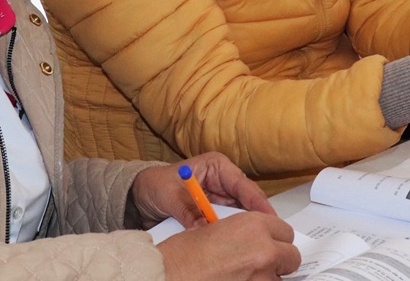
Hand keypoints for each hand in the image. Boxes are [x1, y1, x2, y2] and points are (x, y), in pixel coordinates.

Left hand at [131, 152, 275, 230]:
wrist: (140, 198)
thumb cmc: (156, 185)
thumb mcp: (170, 196)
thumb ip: (188, 211)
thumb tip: (203, 227)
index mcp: (217, 166)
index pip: (243, 184)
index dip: (257, 201)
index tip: (268, 217)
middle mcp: (222, 181)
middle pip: (246, 201)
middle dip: (253, 217)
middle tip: (262, 233)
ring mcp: (219, 198)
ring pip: (238, 214)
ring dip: (240, 227)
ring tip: (249, 240)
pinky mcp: (214, 214)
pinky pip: (226, 224)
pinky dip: (228, 233)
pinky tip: (233, 243)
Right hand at [159, 211, 299, 280]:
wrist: (166, 276)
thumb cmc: (181, 256)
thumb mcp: (217, 230)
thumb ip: (245, 235)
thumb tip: (258, 244)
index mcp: (254, 226)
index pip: (285, 231)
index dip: (276, 239)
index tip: (271, 245)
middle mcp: (263, 250)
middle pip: (291, 256)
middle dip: (279, 261)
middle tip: (262, 265)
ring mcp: (260, 278)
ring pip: (280, 280)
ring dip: (267, 279)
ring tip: (244, 277)